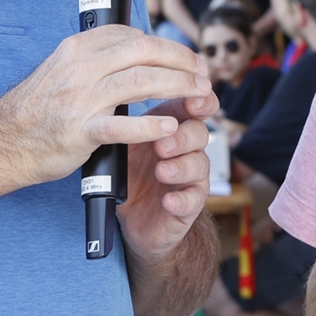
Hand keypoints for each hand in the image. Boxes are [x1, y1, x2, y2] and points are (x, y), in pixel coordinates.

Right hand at [0, 26, 211, 188]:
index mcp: (78, 48)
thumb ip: (98, 57)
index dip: (169, 46)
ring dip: (178, 86)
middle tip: (204, 74)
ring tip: (200, 95)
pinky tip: (169, 127)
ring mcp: (80, 99)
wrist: (4, 142)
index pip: (134, 36)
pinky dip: (150, 126)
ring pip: (141, 82)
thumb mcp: (64, 68)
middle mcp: (80, 68)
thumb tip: (138, 49)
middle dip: (182, 60)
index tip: (188, 59)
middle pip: (145, 52)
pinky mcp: (80, 132)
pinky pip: (122, 126)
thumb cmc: (40, 108)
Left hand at [120, 95, 217, 261]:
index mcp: (173, 128)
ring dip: (181, 167)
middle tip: (161, 146)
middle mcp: (187, 150)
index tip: (190, 101)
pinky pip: (193, 201)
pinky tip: (168, 201)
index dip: (200, 102)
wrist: (133, 218)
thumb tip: (116, 98)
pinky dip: (181, 200)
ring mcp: (191, 178)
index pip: (196, 108)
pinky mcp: (189, 205)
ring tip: (161, 172)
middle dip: (182, 137)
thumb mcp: (125, 144)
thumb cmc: (132, 173)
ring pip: (199, 165)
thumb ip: (127, 123)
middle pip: (199, 134)